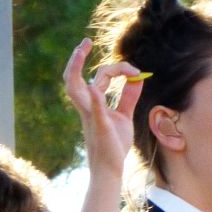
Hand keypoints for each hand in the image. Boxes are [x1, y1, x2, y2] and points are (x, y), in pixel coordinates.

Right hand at [63, 37, 146, 179]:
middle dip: (76, 58)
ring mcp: (90, 116)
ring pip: (74, 89)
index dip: (119, 69)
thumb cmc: (114, 144)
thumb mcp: (123, 117)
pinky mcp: (99, 127)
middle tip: (85, 42)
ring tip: (80, 50)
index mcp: (93, 103)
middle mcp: (87, 107)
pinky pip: (94, 111)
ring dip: (75, 68)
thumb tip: (138, 79)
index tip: (136, 72)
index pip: (101, 77)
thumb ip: (128, 97)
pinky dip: (95, 99)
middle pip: (76, 77)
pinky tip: (94, 87)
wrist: (110, 169)